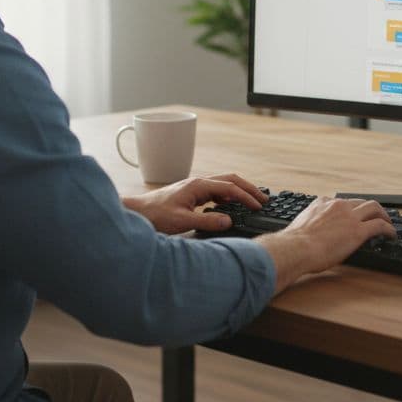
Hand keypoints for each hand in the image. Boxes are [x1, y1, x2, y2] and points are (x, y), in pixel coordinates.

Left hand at [122, 173, 267, 234]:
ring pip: (224, 183)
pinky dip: (229, 195)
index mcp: (198, 186)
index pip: (229, 187)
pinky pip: (216, 191)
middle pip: (230, 179)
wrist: (137, 213)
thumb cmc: (155, 216)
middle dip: (249, 188)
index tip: (259, 206)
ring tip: (253, 200)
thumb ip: (207, 221)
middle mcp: (198, 183)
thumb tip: (229, 220)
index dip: (246, 196)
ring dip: (240, 190)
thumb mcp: (182, 221)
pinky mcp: (191, 194)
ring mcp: (194, 187)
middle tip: (264, 199)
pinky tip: (231, 205)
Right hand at [257, 197, 395, 292]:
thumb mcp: (303, 226)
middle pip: (361, 202)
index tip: (355, 216)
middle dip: (371, 208)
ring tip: (388, 223)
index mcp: (322, 203)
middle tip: (378, 216)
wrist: (296, 248)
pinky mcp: (358, 231)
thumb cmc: (295, 243)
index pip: (342, 202)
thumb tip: (312, 235)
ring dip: (383, 215)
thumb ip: (312, 225)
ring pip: (374, 208)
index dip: (352, 210)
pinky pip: (379, 225)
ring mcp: (349, 217)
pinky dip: (388, 229)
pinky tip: (391, 235)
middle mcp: (338, 206)